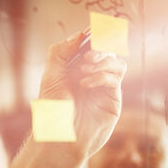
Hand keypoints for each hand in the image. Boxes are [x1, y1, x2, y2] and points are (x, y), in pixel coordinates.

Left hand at [39, 31, 126, 160]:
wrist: (60, 135)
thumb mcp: (51, 77)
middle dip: (99, 47)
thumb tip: (79, 34)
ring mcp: (103, 86)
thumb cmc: (53, 109)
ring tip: (84, 70)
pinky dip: (102, 76)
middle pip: (106, 50)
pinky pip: (116, 78)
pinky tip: (86, 84)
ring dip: (102, 61)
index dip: (91, 36)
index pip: (88, 44)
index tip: (89, 32)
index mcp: (74, 67)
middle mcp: (90, 74)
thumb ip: (61, 53)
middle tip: (87, 55)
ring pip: (116, 62)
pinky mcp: (112, 98)